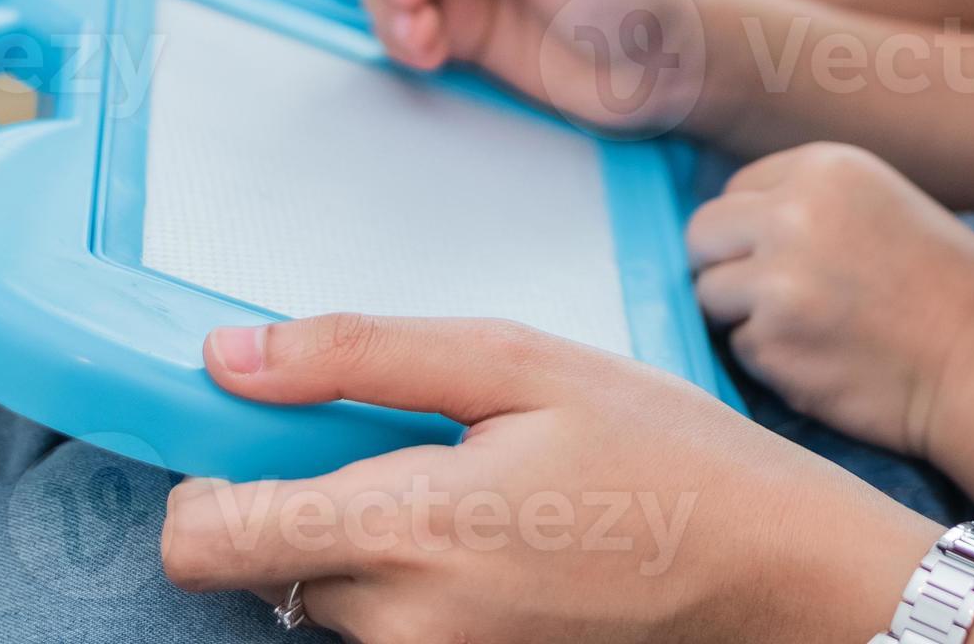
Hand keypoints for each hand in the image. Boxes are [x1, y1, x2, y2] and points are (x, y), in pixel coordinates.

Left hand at [163, 313, 937, 643]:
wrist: (774, 571)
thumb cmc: (664, 454)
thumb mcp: (520, 360)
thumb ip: (360, 357)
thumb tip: (228, 356)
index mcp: (409, 527)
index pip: (204, 543)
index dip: (199, 481)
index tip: (247, 428)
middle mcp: (404, 623)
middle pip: (264, 564)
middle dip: (304, 494)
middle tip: (400, 435)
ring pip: (328, 595)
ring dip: (364, 533)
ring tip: (472, 476)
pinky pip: (391, 625)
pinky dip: (413, 572)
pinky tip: (497, 527)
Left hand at [687, 143, 973, 457]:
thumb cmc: (949, 287)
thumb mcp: (879, 203)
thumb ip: (806, 202)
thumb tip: (731, 225)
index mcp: (823, 168)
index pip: (735, 189)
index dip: (753, 229)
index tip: (787, 257)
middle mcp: (790, 214)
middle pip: (702, 235)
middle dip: (726, 266)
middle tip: (772, 297)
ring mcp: (776, 282)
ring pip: (710, 295)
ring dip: (745, 316)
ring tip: (811, 329)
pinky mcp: (772, 345)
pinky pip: (738, 349)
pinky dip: (770, 360)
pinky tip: (825, 359)